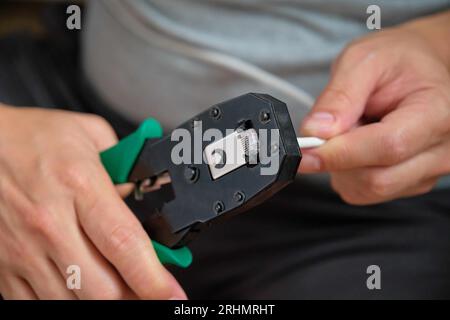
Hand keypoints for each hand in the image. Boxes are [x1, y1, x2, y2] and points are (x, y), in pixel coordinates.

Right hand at [0, 106, 185, 298]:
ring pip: (73, 302)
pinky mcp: (6, 266)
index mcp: (79, 184)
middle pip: (103, 287)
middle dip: (135, 297)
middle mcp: (50, 222)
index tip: (174, 295)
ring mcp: (25, 249)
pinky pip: (39, 304)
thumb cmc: (33, 138)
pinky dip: (69, 303)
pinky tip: (83, 289)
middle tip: (150, 291)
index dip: (154, 278)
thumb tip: (141, 198)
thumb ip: (123, 169)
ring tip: (120, 289)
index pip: (124, 242)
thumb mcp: (90, 136)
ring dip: (106, 302)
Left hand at [300, 12, 449, 204]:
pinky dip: (349, 174)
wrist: (418, 69)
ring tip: (351, 131)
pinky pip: (367, 192)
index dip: (340, 153)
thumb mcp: (363, 60)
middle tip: (331, 128)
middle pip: (377, 178)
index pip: (387, 147)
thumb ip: (339, 96)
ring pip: (368, 189)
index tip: (306, 151)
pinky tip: (358, 146)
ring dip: (342, 167)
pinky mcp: (412, 183)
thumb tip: (315, 132)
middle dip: (338, 159)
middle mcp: (441, 149)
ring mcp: (428, 170)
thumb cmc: (397, 60)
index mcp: (436, 112)